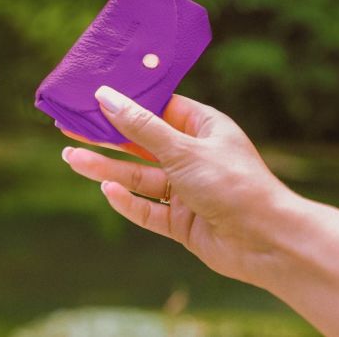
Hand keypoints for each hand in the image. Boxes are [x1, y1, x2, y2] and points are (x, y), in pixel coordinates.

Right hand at [60, 86, 290, 286]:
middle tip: (71, 129)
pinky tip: (107, 191)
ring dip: (108, 170)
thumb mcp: (183, 149)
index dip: (126, 102)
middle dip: (108, 138)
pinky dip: (129, 202)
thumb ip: (142, 127)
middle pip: (142, 143)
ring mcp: (186, 188)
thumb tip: (107, 97)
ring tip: (73, 159)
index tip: (94, 96)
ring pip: (140, 177)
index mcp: (201, 128)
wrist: (267, 242)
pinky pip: (149, 209)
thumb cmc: (233, 183)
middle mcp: (193, 155)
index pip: (158, 108)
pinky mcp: (182, 220)